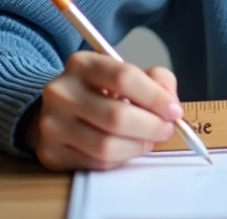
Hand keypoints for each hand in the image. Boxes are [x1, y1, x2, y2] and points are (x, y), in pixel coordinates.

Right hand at [24, 51, 182, 170]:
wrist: (58, 109)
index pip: (124, 77)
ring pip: (106, 145)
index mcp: (82, 64)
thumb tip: (171, 104)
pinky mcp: (51, 152)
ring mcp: (52, 124)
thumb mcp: (126, 73)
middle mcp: (61, 92)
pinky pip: (96, 162)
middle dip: (151, 126)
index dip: (155, 97)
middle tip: (166, 130)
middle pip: (116, 116)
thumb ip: (155, 79)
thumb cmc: (101, 90)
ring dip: (137, 146)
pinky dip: (120, 158)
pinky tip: (127, 148)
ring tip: (148, 140)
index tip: (174, 110)